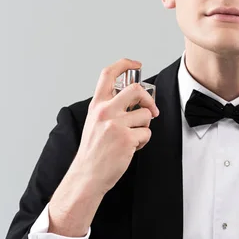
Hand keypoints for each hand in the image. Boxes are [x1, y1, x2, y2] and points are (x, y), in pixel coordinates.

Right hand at [72, 58, 158, 193]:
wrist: (87, 175)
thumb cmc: (93, 151)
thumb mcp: (94, 122)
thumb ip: (110, 108)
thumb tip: (134, 99)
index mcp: (97, 105)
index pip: (108, 74)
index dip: (124, 64)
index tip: (136, 64)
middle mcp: (105, 111)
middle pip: (136, 90)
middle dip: (148, 99)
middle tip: (150, 109)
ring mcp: (116, 124)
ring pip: (146, 115)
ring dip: (144, 126)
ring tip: (132, 137)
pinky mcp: (127, 139)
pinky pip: (147, 133)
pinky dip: (143, 141)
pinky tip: (131, 147)